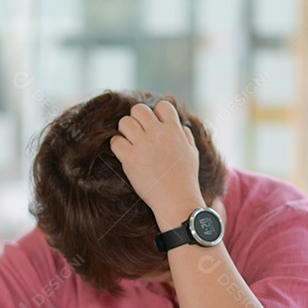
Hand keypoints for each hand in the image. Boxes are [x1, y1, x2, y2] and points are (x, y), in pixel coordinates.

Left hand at [109, 101, 204, 229]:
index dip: (157, 114)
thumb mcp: (192, 153)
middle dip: (137, 119)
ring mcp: (143, 145)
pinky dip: (117, 146)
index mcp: (174, 130)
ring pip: (124, 122)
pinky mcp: (130, 158)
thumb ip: (185, 136)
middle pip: (138, 109)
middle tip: (139, 134)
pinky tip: (124, 155)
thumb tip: (181, 126)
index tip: (156, 127)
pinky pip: (115, 141)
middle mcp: (158, 134)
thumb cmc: (186, 179)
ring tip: (130, 144)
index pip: (162, 106)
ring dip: (125, 131)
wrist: (176, 201)